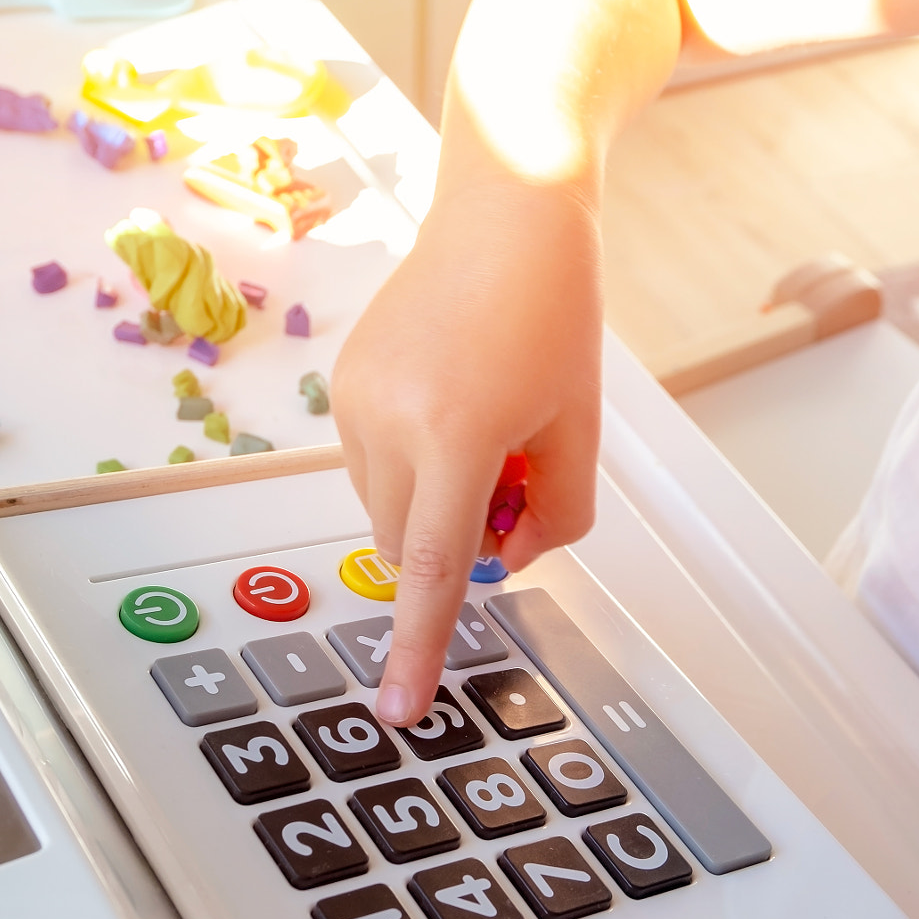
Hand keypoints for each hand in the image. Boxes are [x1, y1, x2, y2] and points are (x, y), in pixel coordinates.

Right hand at [332, 176, 602, 724]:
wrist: (504, 212)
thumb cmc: (553, 309)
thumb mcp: (577, 427)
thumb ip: (552, 516)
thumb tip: (505, 562)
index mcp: (457, 433)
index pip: (435, 570)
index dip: (420, 646)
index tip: (401, 706)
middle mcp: (390, 420)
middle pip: (409, 548)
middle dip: (457, 546)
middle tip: (516, 484)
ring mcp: (355, 400)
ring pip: (384, 512)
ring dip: (431, 505)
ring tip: (485, 428)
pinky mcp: (342, 383)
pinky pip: (368, 466)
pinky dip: (410, 467)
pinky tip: (450, 405)